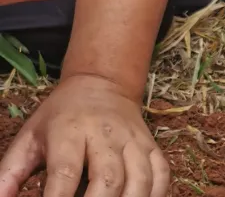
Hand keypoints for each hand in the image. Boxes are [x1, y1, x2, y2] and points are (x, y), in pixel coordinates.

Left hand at [0, 75, 168, 196]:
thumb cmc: (60, 116)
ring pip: (140, 179)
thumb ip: (9, 172)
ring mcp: (133, 140)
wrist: (103, 85)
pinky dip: (156, 194)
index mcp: (71, 130)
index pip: (65, 171)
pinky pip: (162, 174)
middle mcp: (106, 134)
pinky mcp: (151, 145)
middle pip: (108, 180)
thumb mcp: (30, 137)